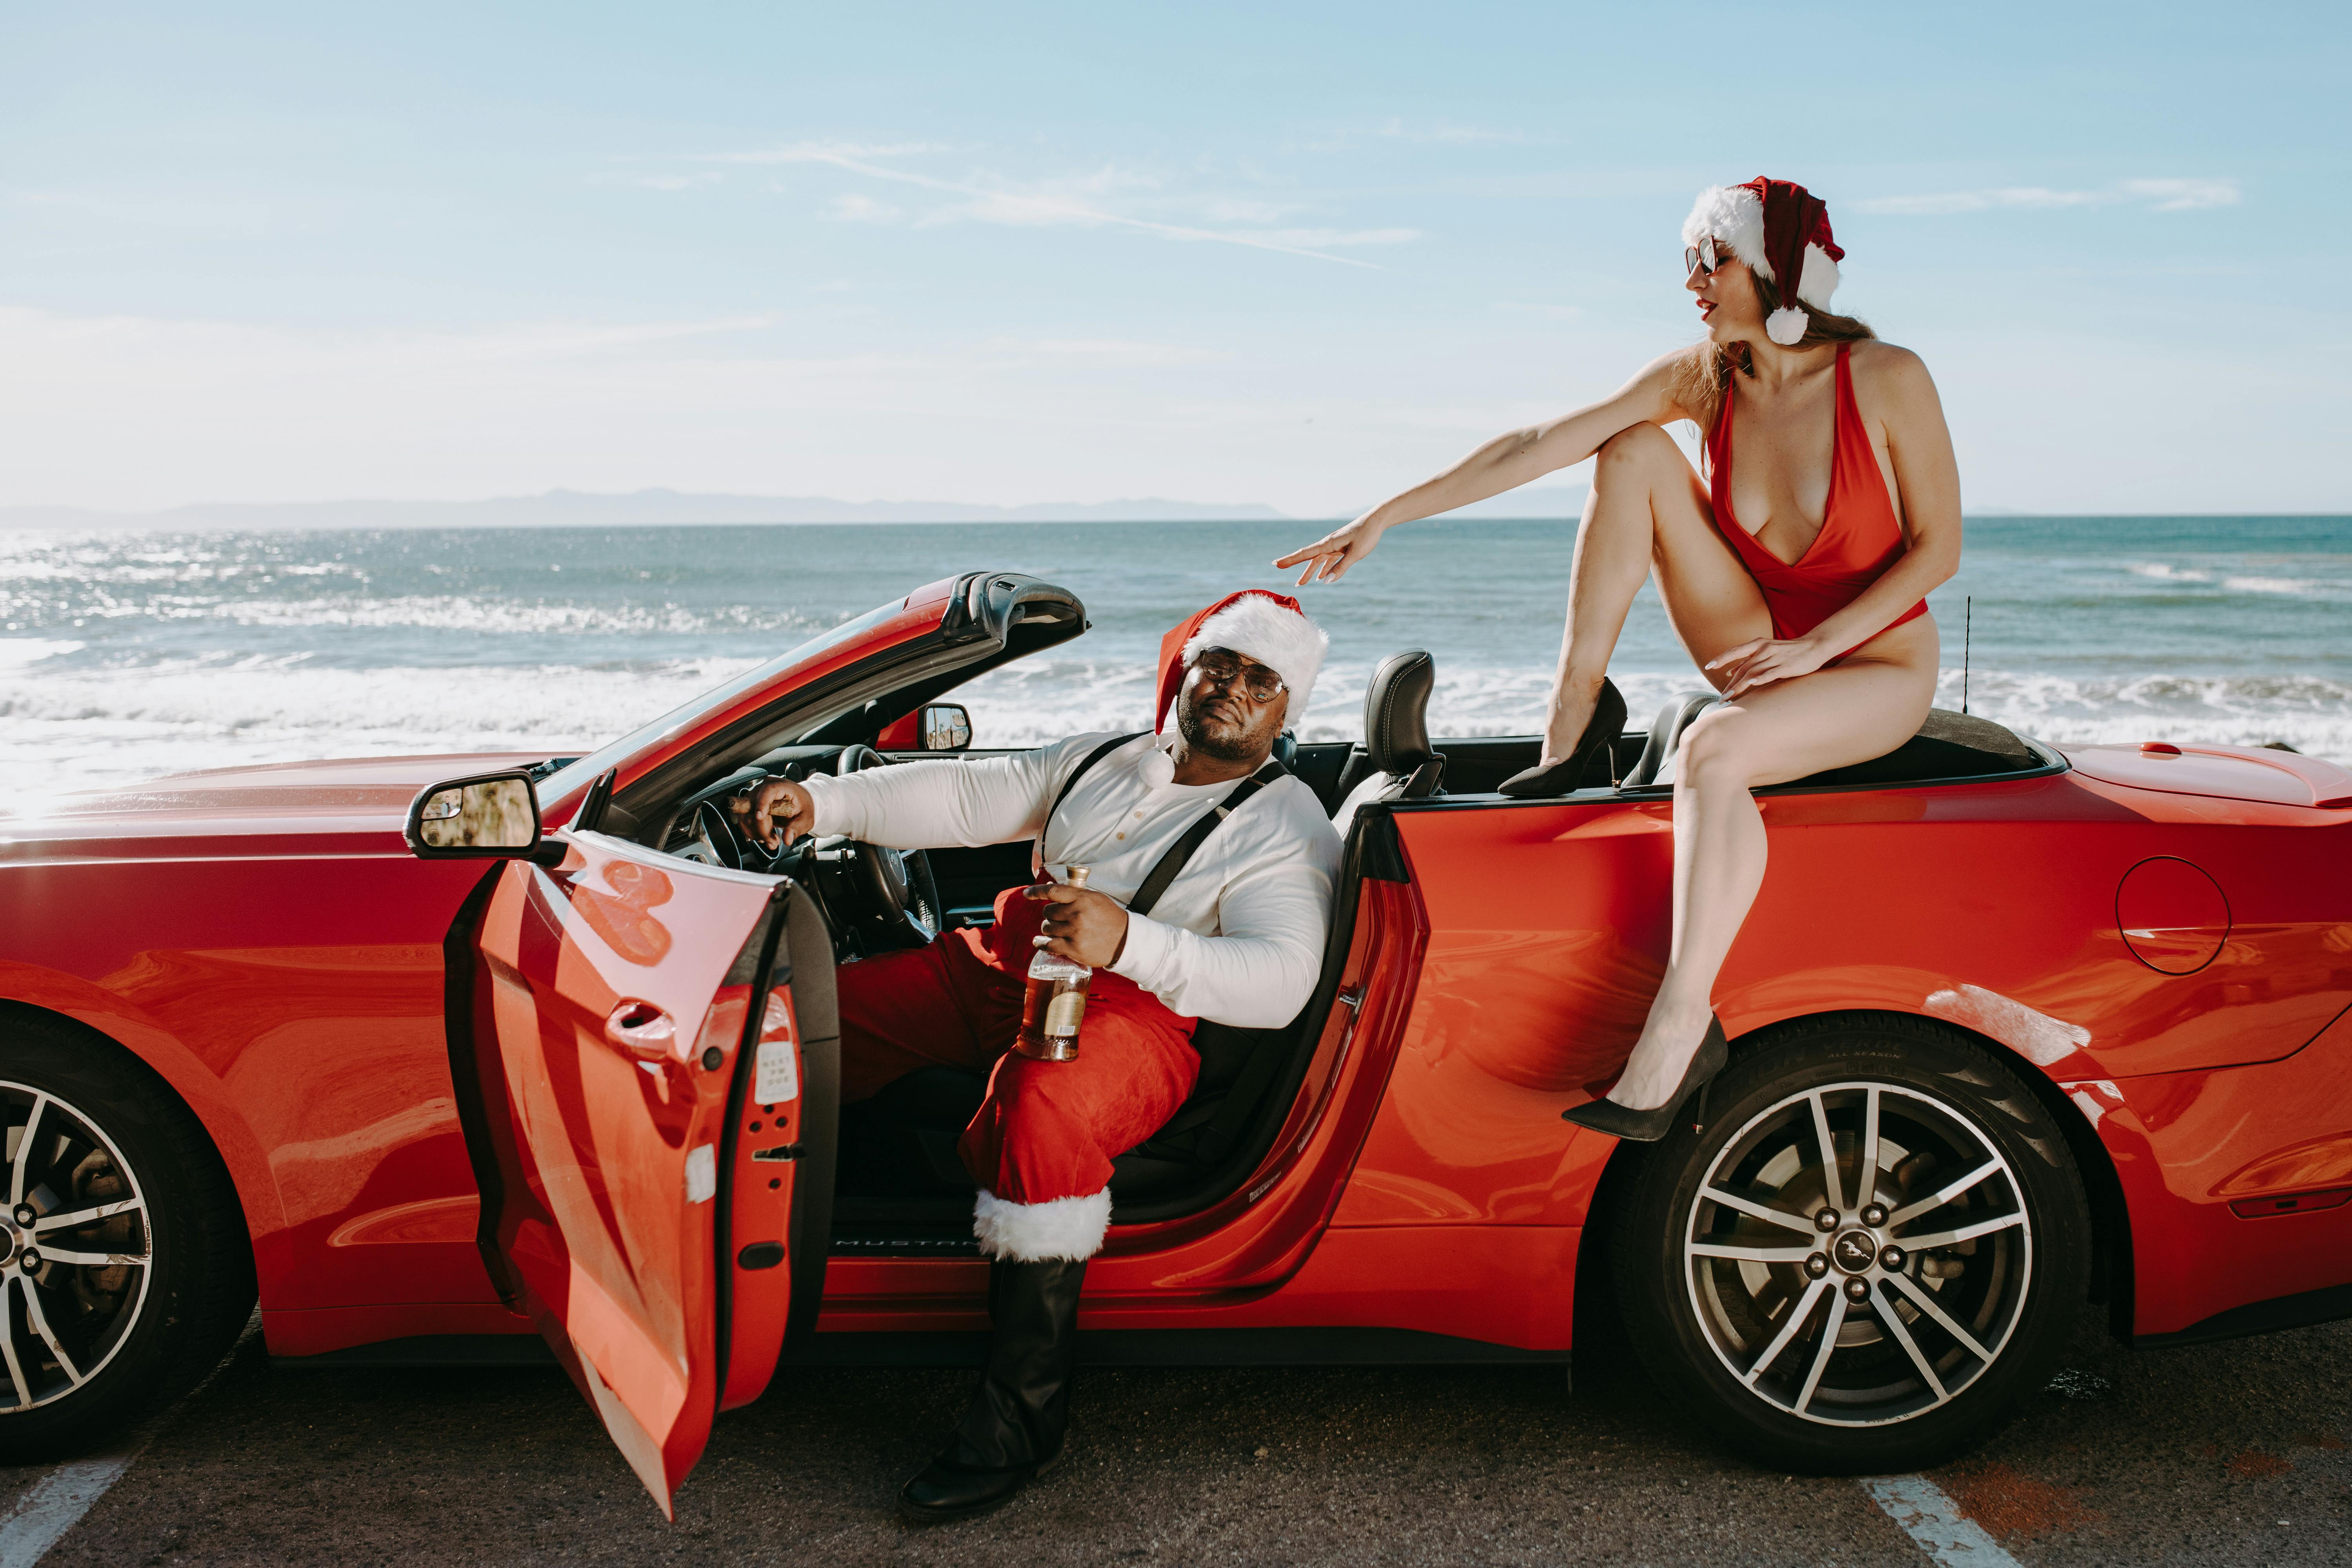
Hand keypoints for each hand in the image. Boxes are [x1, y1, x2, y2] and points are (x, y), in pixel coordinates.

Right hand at [726, 775, 815, 850]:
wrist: (801, 803)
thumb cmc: (804, 807)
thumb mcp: (806, 819)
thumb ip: (797, 828)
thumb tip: (787, 839)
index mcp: (781, 786)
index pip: (767, 791)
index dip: (761, 803)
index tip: (759, 817)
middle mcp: (765, 788)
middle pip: (753, 807)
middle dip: (761, 829)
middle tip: (774, 842)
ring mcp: (756, 796)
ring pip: (745, 815)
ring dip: (755, 832)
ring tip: (770, 840)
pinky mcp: (751, 804)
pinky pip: (744, 819)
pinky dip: (752, 831)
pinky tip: (764, 836)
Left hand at [1022, 881, 1129, 967]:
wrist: (1124, 941)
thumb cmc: (1109, 917)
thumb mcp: (1095, 899)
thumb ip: (1074, 893)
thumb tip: (1050, 888)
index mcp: (1082, 898)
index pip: (1052, 891)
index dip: (1036, 891)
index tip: (1027, 894)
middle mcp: (1076, 914)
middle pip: (1047, 912)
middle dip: (1051, 915)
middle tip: (1060, 919)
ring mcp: (1074, 932)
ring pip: (1046, 928)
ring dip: (1050, 929)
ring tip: (1061, 931)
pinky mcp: (1073, 949)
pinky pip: (1048, 945)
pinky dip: (1041, 944)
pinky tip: (1040, 943)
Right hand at [1272, 509, 1387, 585]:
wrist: (1377, 521)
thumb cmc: (1366, 535)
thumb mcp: (1355, 554)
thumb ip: (1341, 568)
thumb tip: (1326, 582)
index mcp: (1328, 544)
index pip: (1305, 554)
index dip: (1290, 560)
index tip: (1276, 563)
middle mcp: (1328, 544)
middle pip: (1308, 557)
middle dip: (1293, 563)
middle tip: (1278, 567)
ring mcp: (1334, 546)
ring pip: (1318, 560)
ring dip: (1309, 571)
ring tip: (1301, 583)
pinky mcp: (1342, 547)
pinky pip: (1329, 560)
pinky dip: (1323, 568)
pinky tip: (1322, 577)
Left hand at [1706, 636, 1829, 698]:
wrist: (1814, 646)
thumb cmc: (1788, 651)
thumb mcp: (1766, 653)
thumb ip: (1749, 661)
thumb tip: (1729, 673)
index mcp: (1759, 644)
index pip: (1735, 651)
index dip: (1721, 658)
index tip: (1708, 666)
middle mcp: (1765, 649)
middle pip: (1742, 667)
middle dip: (1730, 684)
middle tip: (1720, 698)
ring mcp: (1775, 658)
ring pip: (1752, 672)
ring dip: (1739, 686)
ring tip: (1729, 698)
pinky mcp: (1786, 666)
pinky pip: (1770, 673)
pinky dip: (1759, 679)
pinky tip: (1750, 685)